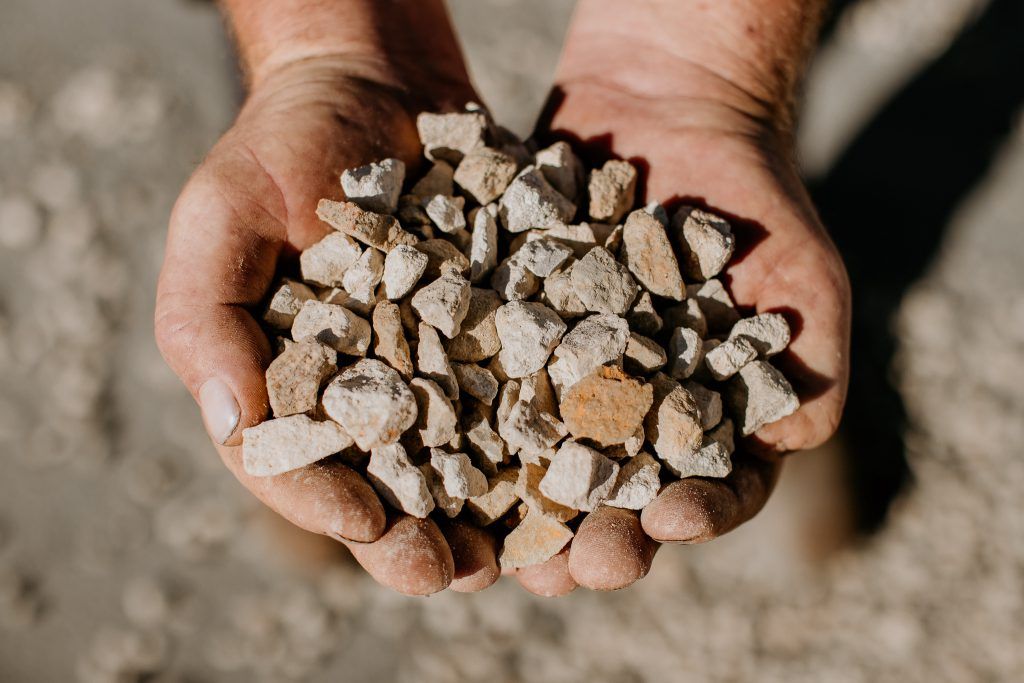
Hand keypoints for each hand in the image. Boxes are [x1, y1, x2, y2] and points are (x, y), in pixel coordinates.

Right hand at [155, 55, 499, 594]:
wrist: (373, 91)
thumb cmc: (280, 150)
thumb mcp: (222, 217)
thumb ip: (208, 317)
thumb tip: (232, 424)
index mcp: (287, 387)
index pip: (296, 466)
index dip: (325, 503)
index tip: (364, 527)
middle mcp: (365, 395)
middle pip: (386, 486)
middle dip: (417, 536)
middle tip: (450, 571)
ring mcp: (437, 371)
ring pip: (463, 461)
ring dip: (492, 512)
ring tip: (524, 551)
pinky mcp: (498, 336)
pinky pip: (525, 394)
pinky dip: (549, 433)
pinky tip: (579, 463)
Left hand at [513, 45, 850, 594]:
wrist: (672, 110)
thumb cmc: (756, 205)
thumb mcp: (804, 286)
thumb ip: (808, 373)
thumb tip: (790, 450)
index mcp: (698, 427)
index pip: (705, 492)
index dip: (693, 516)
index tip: (672, 523)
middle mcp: (623, 418)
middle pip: (611, 498)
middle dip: (594, 536)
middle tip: (571, 568)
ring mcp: (557, 380)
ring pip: (534, 460)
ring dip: (518, 508)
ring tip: (500, 543)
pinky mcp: (504, 338)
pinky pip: (481, 381)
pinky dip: (464, 415)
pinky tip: (442, 441)